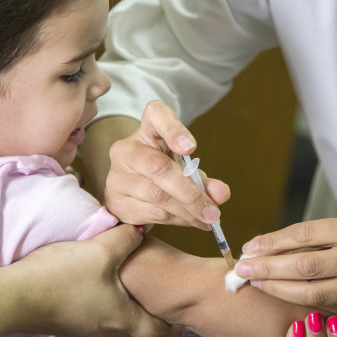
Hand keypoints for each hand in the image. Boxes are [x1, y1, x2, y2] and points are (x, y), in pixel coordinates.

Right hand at [16, 224, 168, 336]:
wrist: (14, 295)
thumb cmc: (63, 277)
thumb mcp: (102, 250)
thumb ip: (127, 238)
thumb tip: (141, 229)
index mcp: (121, 317)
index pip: (156, 332)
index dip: (169, 323)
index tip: (174, 309)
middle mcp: (103, 327)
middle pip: (132, 322)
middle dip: (142, 305)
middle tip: (149, 285)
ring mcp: (81, 325)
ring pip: (109, 314)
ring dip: (116, 297)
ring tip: (118, 274)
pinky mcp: (62, 317)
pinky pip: (88, 308)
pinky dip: (94, 294)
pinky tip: (87, 274)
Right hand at [104, 100, 229, 227]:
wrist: (135, 190)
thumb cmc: (165, 173)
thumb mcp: (186, 169)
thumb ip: (205, 179)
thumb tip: (221, 194)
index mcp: (147, 129)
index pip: (157, 115)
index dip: (173, 130)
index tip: (191, 147)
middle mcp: (126, 149)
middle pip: (159, 167)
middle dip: (190, 193)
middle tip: (213, 211)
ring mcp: (116, 176)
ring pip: (157, 195)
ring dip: (187, 211)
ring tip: (207, 218)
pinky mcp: (115, 201)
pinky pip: (151, 213)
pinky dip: (176, 220)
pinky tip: (189, 220)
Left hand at [236, 217, 336, 319]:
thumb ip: (316, 237)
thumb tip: (267, 245)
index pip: (306, 233)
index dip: (273, 242)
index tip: (250, 247)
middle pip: (307, 265)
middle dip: (269, 268)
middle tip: (242, 269)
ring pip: (313, 293)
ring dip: (278, 289)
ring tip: (256, 283)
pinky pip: (325, 308)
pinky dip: (298, 302)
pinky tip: (281, 294)